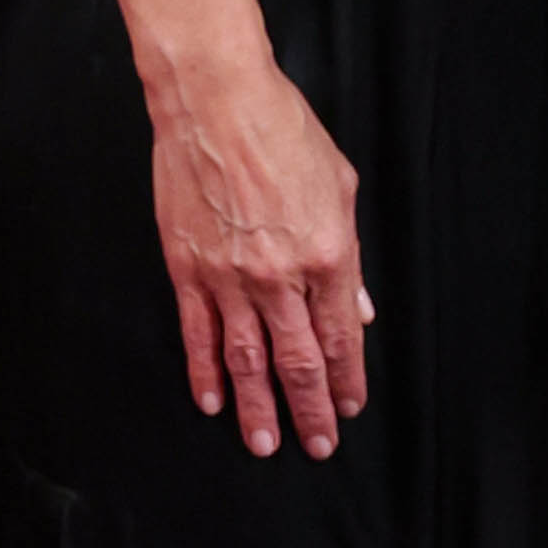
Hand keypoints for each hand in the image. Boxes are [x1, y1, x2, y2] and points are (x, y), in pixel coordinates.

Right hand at [148, 59, 370, 460]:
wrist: (216, 101)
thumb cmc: (282, 130)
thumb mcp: (340, 187)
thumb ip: (350, 255)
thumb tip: (358, 308)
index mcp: (327, 254)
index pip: (340, 337)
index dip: (346, 379)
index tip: (349, 407)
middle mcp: (280, 276)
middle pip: (297, 361)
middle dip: (309, 410)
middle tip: (317, 446)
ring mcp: (230, 277)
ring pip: (247, 360)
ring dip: (258, 407)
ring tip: (264, 443)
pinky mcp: (188, 269)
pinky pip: (198, 334)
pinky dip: (205, 372)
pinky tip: (213, 401)